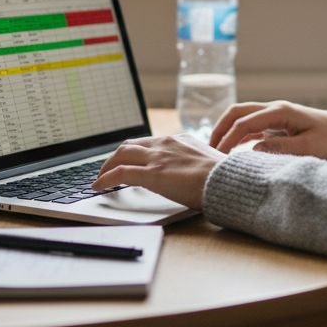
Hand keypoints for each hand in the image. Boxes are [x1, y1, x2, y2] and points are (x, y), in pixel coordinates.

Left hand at [91, 135, 223, 208]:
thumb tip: (192, 174)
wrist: (227, 180)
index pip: (148, 142)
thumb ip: (194, 164)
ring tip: (100, 178)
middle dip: (115, 157)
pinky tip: (98, 187)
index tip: (128, 160)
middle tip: (108, 169)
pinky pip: (119, 173)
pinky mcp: (151, 174)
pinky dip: (105, 179)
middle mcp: (165, 144)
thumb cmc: (223, 177)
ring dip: (107, 167)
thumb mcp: (207, 163)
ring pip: (121, 156)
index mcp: (179, 140)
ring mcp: (157, 158)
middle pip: (130, 145)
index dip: (134, 152)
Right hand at [210, 101, 326, 159]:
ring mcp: (275, 115)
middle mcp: (275, 109)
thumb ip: (280, 149)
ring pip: (242, 117)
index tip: (217, 157)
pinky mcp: (278, 124)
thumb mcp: (309, 147)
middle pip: (237, 112)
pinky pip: (252, 126)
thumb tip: (252, 150)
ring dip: (227, 131)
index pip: (244, 123)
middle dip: (220, 129)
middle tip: (207, 149)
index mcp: (280, 111)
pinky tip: (232, 151)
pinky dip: (239, 136)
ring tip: (215, 152)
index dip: (228, 139)